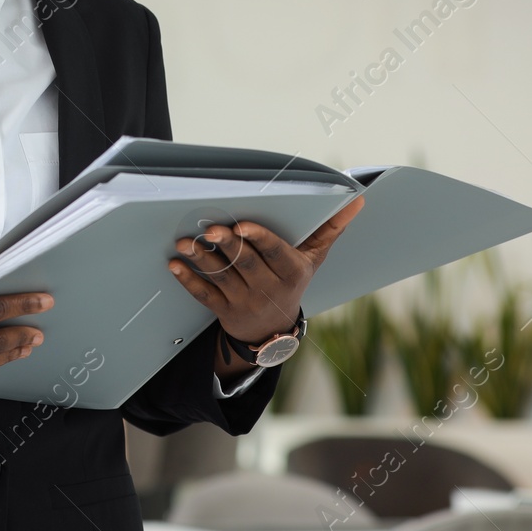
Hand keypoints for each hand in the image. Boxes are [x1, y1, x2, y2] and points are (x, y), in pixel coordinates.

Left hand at [167, 197, 363, 343]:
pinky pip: (204, 295)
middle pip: (246, 264)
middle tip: (210, 229)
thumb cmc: (292, 281)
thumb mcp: (315, 258)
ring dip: (202, 259)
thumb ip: (331, 228)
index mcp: (291, 272)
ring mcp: (245, 301)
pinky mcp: (224, 310)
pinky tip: (175, 264)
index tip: (242, 225)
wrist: (274, 331)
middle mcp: (269, 289)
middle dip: (227, 245)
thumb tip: (356, 199)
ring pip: (222, 278)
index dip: (259, 239)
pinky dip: (188, 280)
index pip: (275, 253)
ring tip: (186, 242)